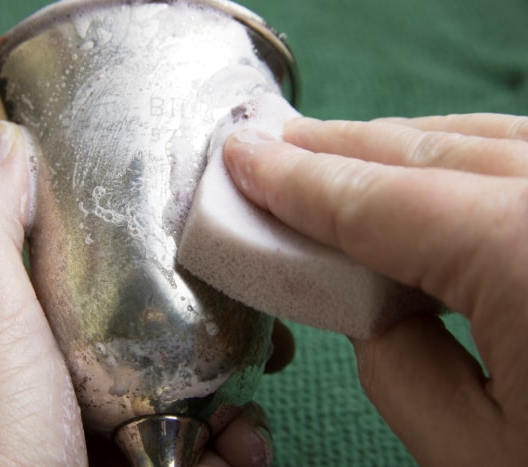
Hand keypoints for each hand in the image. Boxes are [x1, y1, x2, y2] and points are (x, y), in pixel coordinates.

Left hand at [0, 121, 290, 465]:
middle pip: (182, 339)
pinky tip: (240, 452)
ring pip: (212, 400)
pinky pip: (222, 454)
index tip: (221, 240)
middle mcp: (94, 386)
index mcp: (56, 338)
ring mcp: (130, 441)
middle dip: (232, 332)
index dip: (176, 258)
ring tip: (246, 415)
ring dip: (245, 403)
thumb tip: (4, 138)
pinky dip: (244, 451)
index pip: (127, 278)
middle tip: (265, 325)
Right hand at [223, 113, 527, 465]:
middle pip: (435, 153)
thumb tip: (368, 310)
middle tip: (278, 143)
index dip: (296, 180)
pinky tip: (435, 176)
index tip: (243, 155)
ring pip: (491, 141)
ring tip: (342, 153)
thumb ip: (402, 370)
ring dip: (406, 148)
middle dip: (342, 148)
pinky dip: (470, 162)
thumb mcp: (476, 456)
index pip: (380, 200)